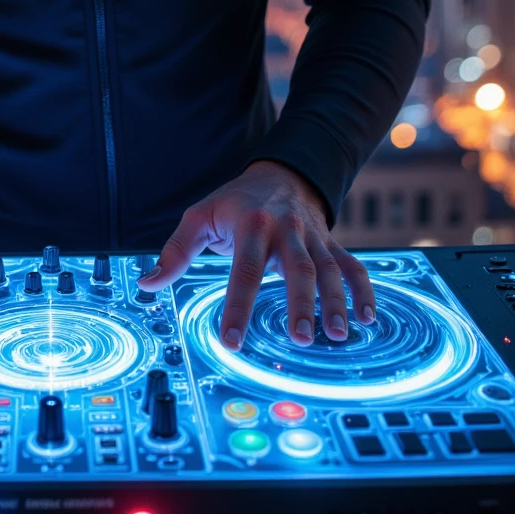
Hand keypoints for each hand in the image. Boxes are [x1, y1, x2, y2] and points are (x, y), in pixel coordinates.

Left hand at [138, 160, 373, 348]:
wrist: (280, 173)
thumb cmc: (234, 203)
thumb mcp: (199, 217)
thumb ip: (175, 252)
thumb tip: (146, 285)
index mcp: (251, 225)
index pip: (244, 270)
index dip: (238, 306)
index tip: (232, 340)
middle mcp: (286, 231)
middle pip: (297, 269)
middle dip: (299, 304)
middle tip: (298, 338)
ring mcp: (313, 238)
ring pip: (329, 270)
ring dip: (335, 302)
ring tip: (335, 336)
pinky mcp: (332, 244)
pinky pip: (353, 267)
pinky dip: (364, 291)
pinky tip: (368, 319)